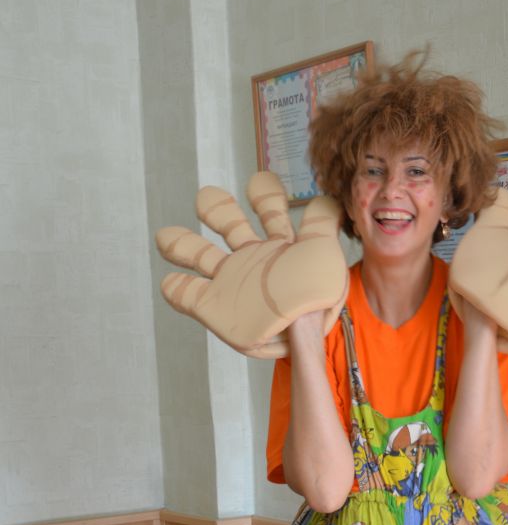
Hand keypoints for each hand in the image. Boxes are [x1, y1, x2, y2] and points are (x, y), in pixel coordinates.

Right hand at [155, 172, 348, 357]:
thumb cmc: (319, 300)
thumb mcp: (326, 255)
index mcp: (282, 247)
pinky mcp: (216, 308)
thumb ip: (321, 224)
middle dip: (217, 209)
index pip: (270, 214)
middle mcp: (255, 261)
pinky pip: (188, 295)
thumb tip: (322, 201)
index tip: (259, 184)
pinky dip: (176, 288)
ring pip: (202, 256)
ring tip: (164, 237)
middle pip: (229, 226)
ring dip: (182, 244)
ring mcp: (234, 283)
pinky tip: (170, 282)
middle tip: (205, 197)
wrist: (303, 340)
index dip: (266, 198)